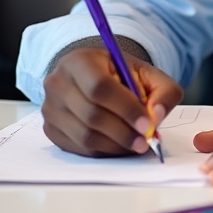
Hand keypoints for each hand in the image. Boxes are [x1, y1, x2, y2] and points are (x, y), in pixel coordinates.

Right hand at [42, 48, 182, 156]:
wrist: (91, 76)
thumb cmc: (119, 74)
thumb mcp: (146, 73)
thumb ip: (162, 91)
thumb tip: (157, 116)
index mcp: (80, 61)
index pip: (100, 87)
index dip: (126, 108)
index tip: (148, 124)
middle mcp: (58, 83)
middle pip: (92, 115)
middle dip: (124, 132)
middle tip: (145, 140)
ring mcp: (50, 108)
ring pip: (85, 136)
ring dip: (115, 144)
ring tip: (136, 144)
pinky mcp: (51, 129)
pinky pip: (79, 147)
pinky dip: (103, 150)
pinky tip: (119, 145)